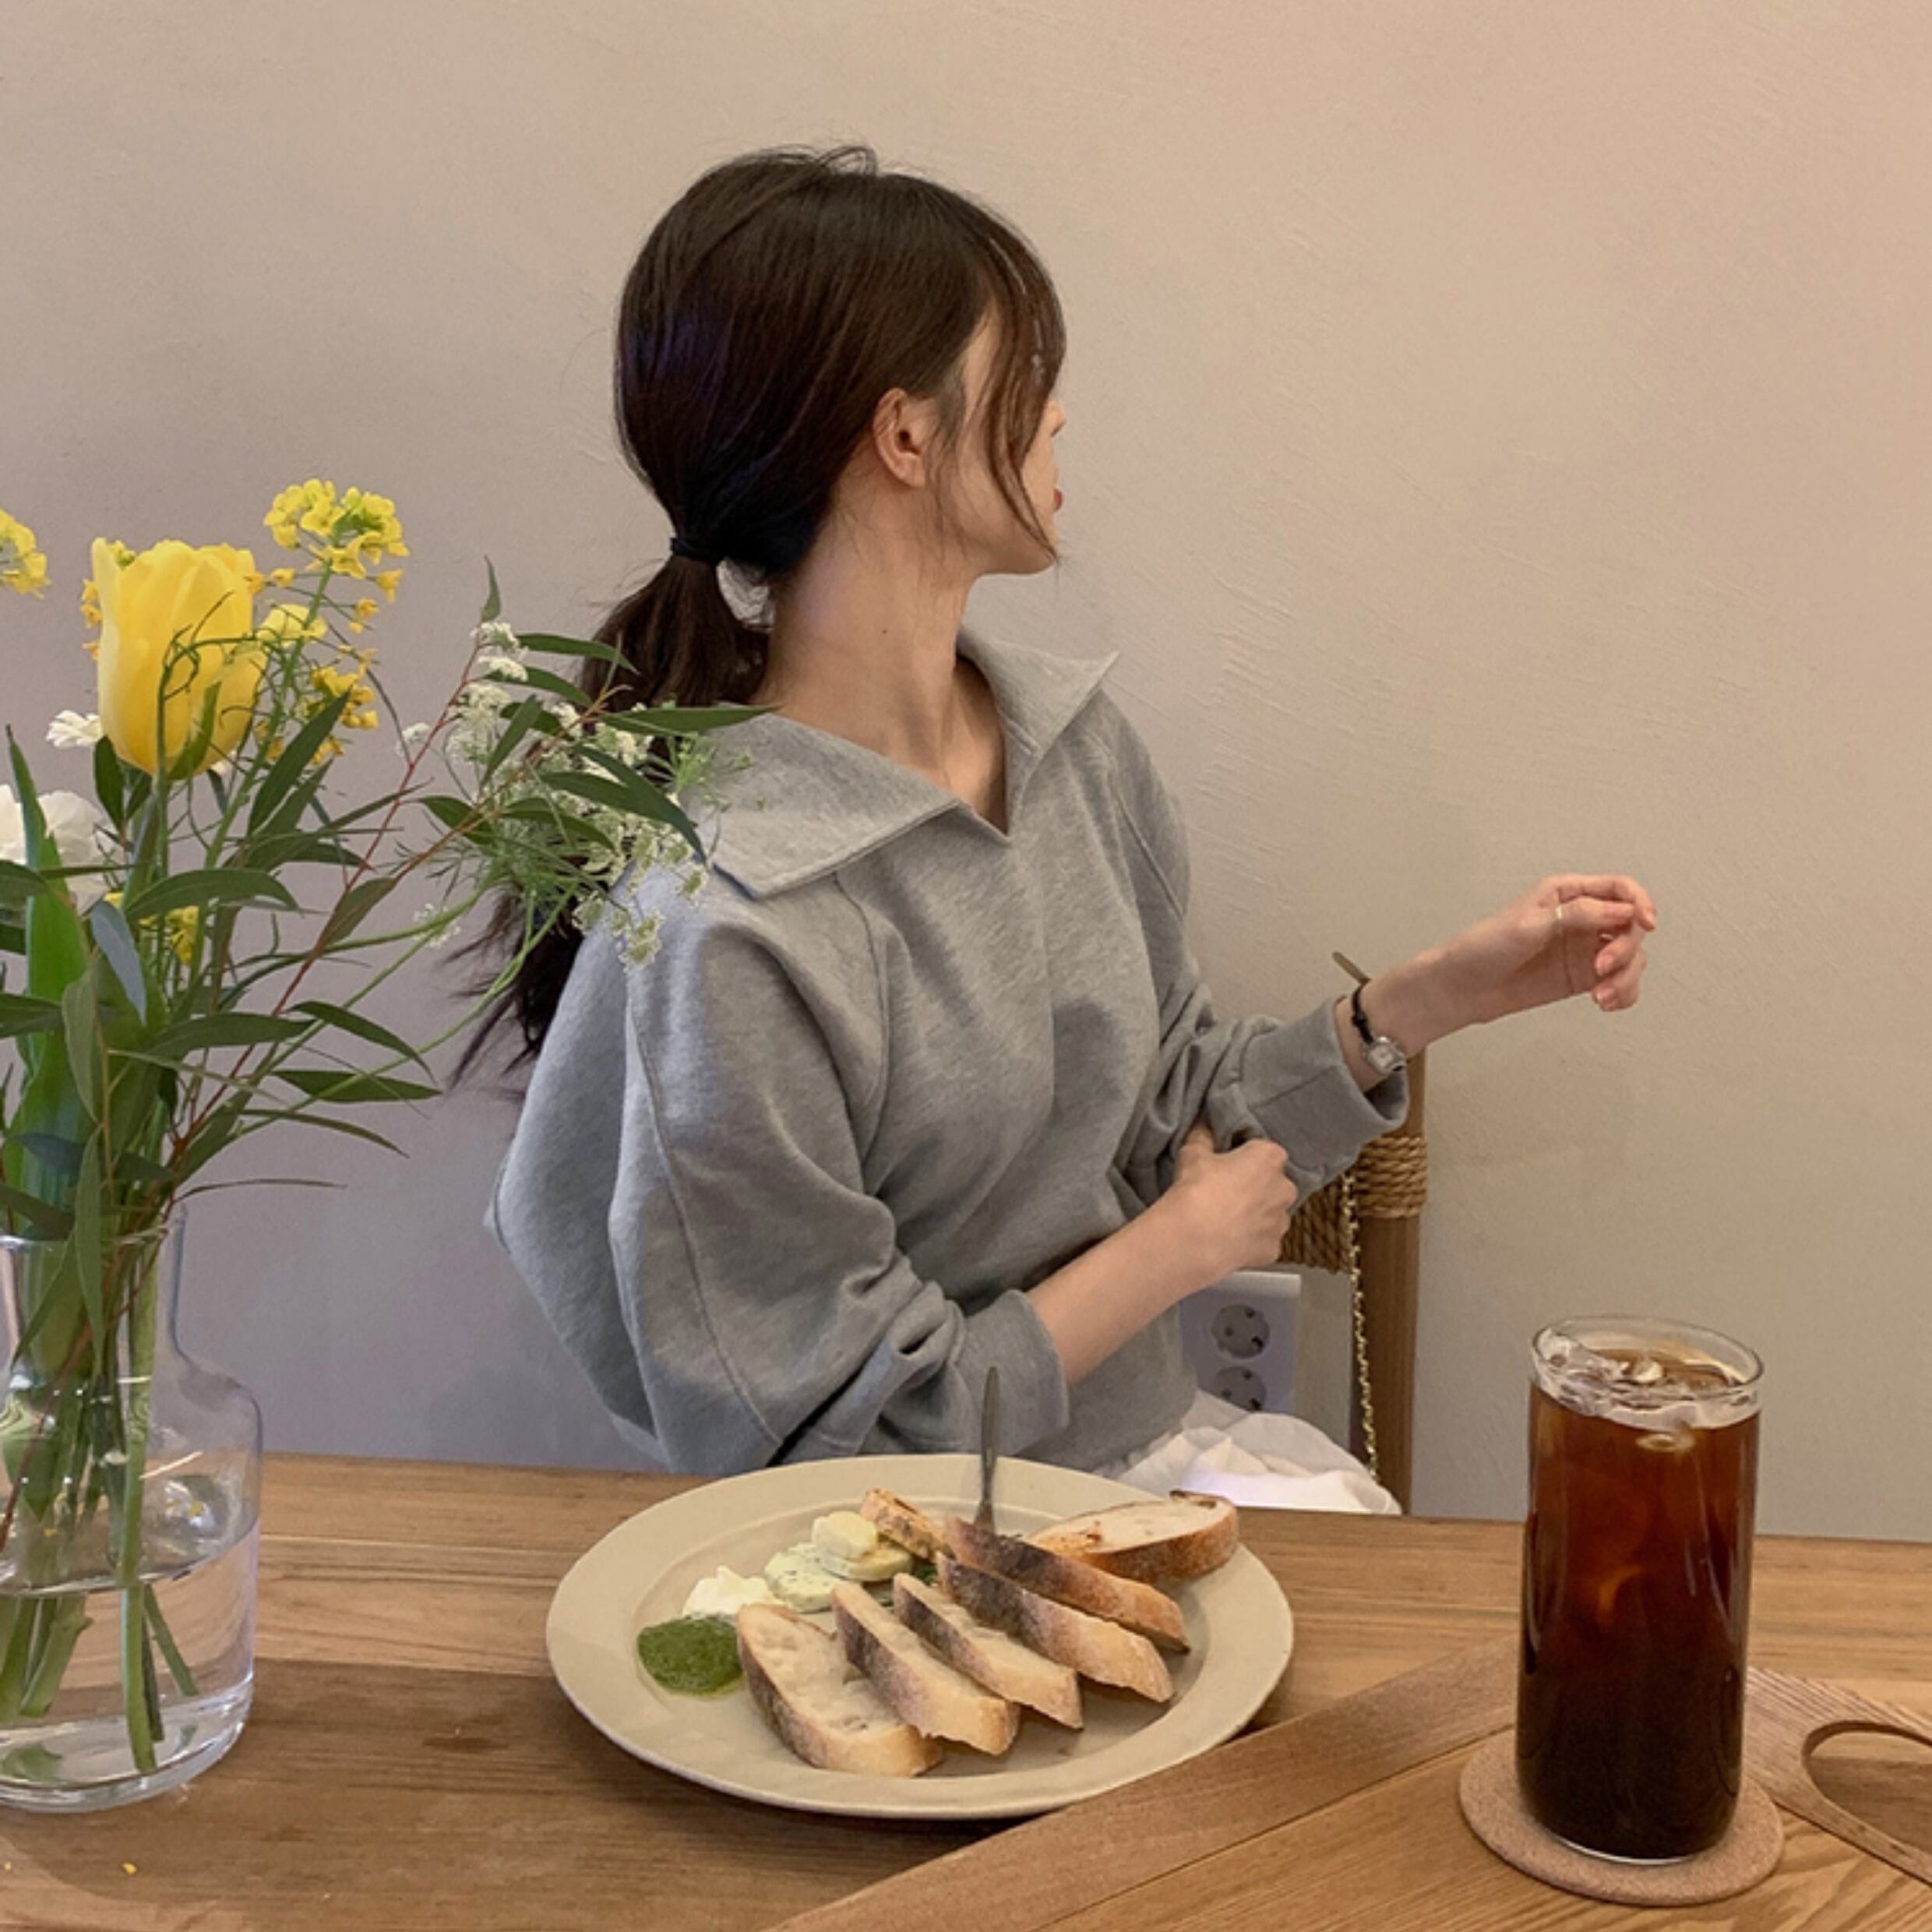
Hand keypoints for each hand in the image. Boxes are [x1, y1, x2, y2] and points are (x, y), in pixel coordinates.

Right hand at [1163, 1122, 1299, 1277]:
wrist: (1192, 1240)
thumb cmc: (1196, 1191)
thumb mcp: (1192, 1153)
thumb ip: (1203, 1135)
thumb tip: (1204, 1124)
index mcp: (1269, 1158)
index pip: (1264, 1150)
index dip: (1245, 1157)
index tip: (1228, 1164)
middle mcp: (1283, 1188)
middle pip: (1273, 1183)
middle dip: (1256, 1187)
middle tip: (1226, 1192)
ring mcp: (1280, 1221)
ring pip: (1271, 1214)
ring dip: (1255, 1215)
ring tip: (1226, 1219)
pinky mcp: (1273, 1249)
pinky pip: (1264, 1241)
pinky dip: (1251, 1241)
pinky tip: (1229, 1240)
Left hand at [1432, 873, 1658, 1026]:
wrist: (1462, 987)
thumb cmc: (1483, 947)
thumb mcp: (1529, 924)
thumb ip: (1577, 915)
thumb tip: (1621, 910)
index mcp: (1567, 893)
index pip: (1620, 889)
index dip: (1640, 902)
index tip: (1645, 923)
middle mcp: (1581, 918)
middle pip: (1631, 927)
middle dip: (1625, 949)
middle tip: (1601, 968)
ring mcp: (1583, 949)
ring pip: (1631, 958)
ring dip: (1625, 978)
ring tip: (1602, 997)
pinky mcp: (1582, 977)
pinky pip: (1619, 982)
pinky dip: (1622, 993)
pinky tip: (1606, 1002)